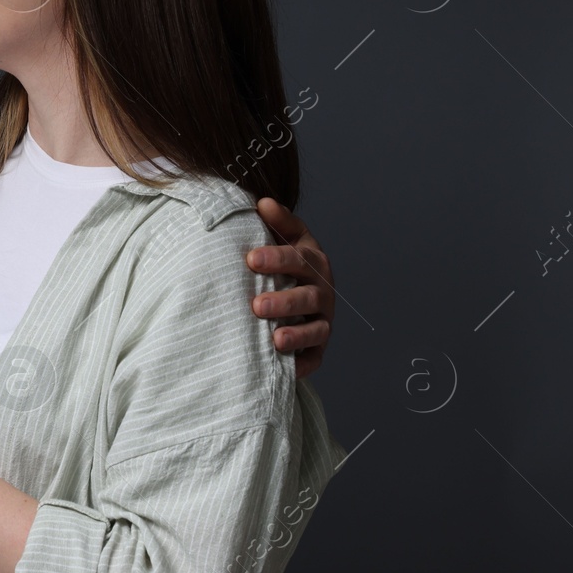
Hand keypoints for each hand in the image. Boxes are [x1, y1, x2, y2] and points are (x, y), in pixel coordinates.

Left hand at [246, 197, 334, 377]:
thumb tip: (262, 202)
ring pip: (315, 329)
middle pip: (308, 296)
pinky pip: (315, 358)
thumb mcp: (284, 238)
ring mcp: (322, 320)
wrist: (294, 292)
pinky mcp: (317, 347)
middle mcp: (322, 291)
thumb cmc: (283, 262)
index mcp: (313, 261)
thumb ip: (277, 222)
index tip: (250, 259)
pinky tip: (289, 369)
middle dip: (284, 301)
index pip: (298, 258)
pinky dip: (304, 363)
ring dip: (296, 334)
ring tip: (275, 339)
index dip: (277, 258)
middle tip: (256, 305)